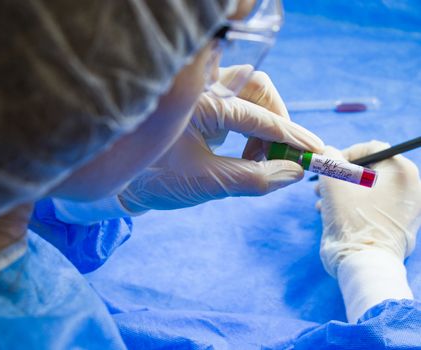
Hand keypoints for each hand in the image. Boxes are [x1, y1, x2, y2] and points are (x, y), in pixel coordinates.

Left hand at [118, 68, 323, 211]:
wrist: (121, 183)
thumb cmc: (155, 180)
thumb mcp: (206, 183)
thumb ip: (252, 179)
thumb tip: (293, 174)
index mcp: (200, 103)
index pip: (258, 116)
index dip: (291, 137)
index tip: (315, 154)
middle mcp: (202, 90)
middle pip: (258, 89)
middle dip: (278, 121)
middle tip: (287, 157)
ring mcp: (202, 97)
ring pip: (249, 95)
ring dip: (266, 126)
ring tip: (262, 162)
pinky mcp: (203, 108)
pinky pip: (238, 108)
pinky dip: (252, 129)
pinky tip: (249, 154)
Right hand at [317, 141, 420, 276]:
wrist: (364, 263)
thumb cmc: (351, 218)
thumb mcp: (334, 180)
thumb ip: (329, 159)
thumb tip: (328, 152)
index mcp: (402, 172)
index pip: (370, 148)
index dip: (344, 154)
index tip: (327, 168)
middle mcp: (411, 187)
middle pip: (370, 169)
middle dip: (341, 176)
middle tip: (322, 186)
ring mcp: (408, 208)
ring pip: (369, 188)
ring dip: (343, 192)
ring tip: (323, 202)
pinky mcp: (400, 225)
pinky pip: (374, 205)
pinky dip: (353, 206)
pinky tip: (332, 214)